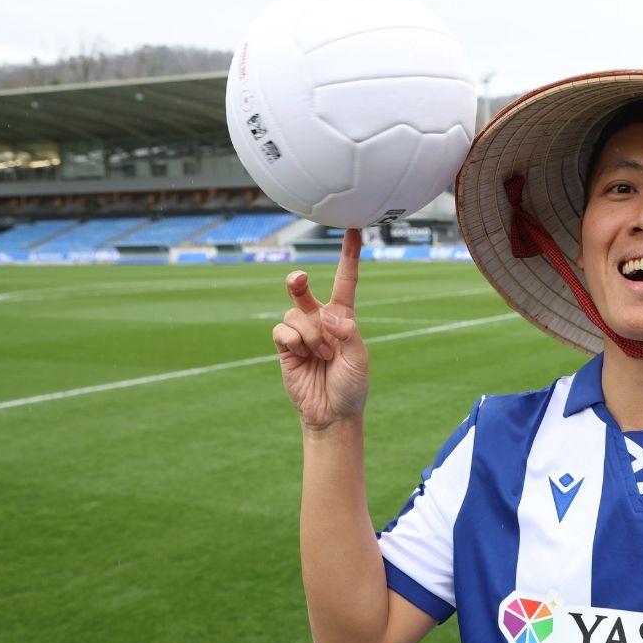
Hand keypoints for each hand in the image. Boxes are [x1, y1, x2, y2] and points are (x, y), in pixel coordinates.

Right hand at [272, 228, 368, 430]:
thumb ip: (349, 334)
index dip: (349, 256)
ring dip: (309, 335)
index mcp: (343, 317)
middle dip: (297, 281)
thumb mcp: (359, 359)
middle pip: (303, 289)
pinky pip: (282, 330)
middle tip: (300, 280)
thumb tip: (330, 316)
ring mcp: (300, 332)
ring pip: (295, 314)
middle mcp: (319, 319)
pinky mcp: (285, 347)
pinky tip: (301, 355)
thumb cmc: (352, 384)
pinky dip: (293, 341)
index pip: (345, 281)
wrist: (332, 412)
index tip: (354, 230)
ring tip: (321, 356)